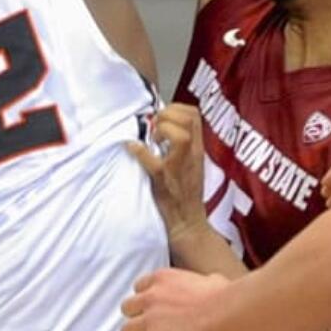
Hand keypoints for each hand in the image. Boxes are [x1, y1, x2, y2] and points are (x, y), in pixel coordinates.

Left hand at [119, 268, 231, 330]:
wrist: (227, 313)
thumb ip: (202, 281)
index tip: (155, 310)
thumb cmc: (225, 298)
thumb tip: (212, 283)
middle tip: (153, 329)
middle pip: (127, 309)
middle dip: (138, 319)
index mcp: (162, 279)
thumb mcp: (211, 279)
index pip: (139, 287)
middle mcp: (151, 297)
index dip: (146, 302)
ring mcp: (150, 320)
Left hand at [125, 104, 208, 249]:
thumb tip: (160, 125)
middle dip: (167, 114)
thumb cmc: (185, 194)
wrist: (188, 223)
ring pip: (180, 136)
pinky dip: (140, 152)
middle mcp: (192, 155)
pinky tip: (132, 149)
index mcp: (197, 149)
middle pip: (189, 118)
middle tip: (156, 129)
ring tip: (153, 141)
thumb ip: (181, 144)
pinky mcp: (164, 181)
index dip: (176, 108)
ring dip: (161, 131)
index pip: (194, 114)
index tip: (162, 118)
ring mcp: (179, 168)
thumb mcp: (190, 164)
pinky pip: (154, 162)